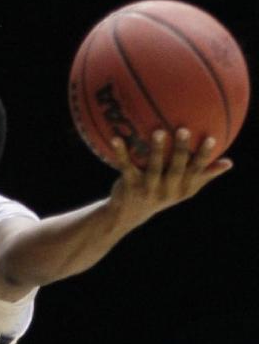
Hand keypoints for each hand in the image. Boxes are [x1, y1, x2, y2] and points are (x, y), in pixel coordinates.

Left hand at [109, 128, 231, 226]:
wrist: (129, 213)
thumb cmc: (162, 193)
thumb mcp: (185, 187)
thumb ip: (204, 174)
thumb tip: (228, 163)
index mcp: (183, 188)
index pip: (197, 171)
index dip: (203, 156)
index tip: (211, 139)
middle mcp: (168, 191)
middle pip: (176, 169)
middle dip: (180, 150)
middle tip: (183, 129)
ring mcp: (148, 189)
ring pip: (153, 168)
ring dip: (156, 150)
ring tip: (158, 131)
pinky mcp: (130, 186)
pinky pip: (126, 167)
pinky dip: (121, 153)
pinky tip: (116, 138)